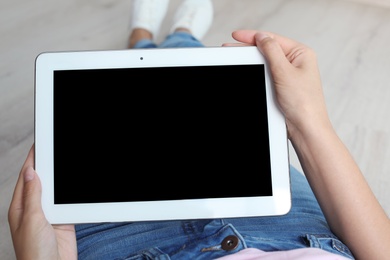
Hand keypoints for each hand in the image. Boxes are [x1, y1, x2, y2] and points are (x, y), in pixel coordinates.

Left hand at [8, 144, 76, 259]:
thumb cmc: (34, 253)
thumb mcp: (31, 220)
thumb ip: (32, 196)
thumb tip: (31, 173)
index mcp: (21, 207)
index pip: (27, 177)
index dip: (33, 160)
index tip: (39, 145)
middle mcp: (34, 209)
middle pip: (43, 181)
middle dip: (49, 166)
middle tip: (56, 148)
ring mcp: (50, 214)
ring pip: (57, 190)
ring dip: (62, 179)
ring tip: (67, 162)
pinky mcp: (64, 220)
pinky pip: (68, 202)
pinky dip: (72, 193)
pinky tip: (75, 186)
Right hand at [223, 30, 331, 139]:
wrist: (305, 128)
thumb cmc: (304, 103)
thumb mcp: (285, 72)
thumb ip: (272, 52)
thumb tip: (261, 37)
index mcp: (301, 54)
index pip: (273, 39)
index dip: (253, 36)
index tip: (236, 36)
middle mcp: (296, 63)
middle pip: (268, 50)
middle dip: (249, 48)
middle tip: (232, 47)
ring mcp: (288, 75)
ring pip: (265, 63)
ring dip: (252, 61)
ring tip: (237, 59)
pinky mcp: (281, 87)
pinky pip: (266, 75)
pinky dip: (256, 73)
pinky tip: (248, 72)